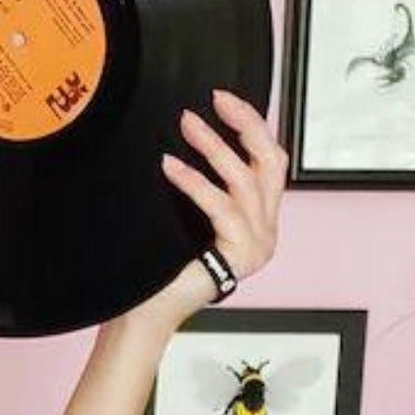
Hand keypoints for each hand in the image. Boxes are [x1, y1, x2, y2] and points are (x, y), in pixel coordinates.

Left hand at [123, 87, 288, 338]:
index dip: (250, 127)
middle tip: (214, 102)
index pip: (267, 162)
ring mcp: (258, 244)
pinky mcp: (241, 256)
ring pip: (244, 181)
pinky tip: (170, 166)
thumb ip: (199, 187)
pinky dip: (194, 182)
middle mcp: (265, 231)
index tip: (224, 100)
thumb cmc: (159, 268)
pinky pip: (221, 207)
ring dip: (213, 148)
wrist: (146, 314)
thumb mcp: (184, 217)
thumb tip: (187, 141)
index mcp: (257, 220)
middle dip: (244, 126)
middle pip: (269, 163)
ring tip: (187, 126)